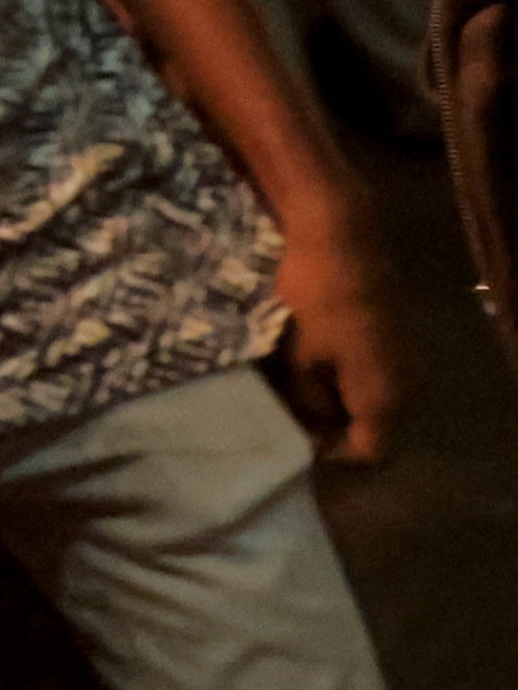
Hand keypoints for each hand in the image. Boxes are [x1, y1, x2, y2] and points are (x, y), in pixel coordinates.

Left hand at [275, 205, 397, 462]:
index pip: (369, 451)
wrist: (340, 236)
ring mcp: (401, 355)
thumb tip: (310, 421)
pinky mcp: (390, 332)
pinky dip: (340, 372)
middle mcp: (404, 383)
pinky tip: (304, 358)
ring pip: (368, 395)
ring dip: (333, 396)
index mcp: (385, 397)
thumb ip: (307, 398)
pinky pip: (368, 369)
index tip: (293, 442)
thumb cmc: (316, 298)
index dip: (331, 453)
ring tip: (287, 386)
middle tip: (284, 414)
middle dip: (329, 424)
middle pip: (371, 425)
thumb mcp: (300, 357)